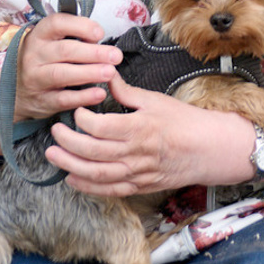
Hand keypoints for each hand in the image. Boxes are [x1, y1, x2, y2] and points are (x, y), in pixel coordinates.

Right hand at [11, 13, 120, 119]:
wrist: (17, 92)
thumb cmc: (45, 61)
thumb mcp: (52, 42)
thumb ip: (74, 37)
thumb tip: (100, 39)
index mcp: (39, 36)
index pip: (56, 23)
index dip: (80, 26)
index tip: (100, 33)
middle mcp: (34, 55)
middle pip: (65, 50)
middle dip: (94, 53)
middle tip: (115, 56)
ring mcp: (36, 79)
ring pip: (62, 74)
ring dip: (89, 73)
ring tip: (110, 72)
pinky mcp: (42, 100)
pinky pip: (63, 99)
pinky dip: (83, 97)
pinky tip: (99, 93)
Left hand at [46, 78, 263, 196]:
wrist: (210, 149)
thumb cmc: (186, 122)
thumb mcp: (156, 100)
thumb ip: (126, 92)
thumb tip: (105, 73)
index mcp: (138, 127)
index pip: (96, 125)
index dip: (80, 118)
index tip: (76, 110)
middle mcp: (134, 153)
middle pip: (89, 150)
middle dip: (65, 141)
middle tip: (55, 131)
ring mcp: (136, 173)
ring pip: (93, 173)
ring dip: (68, 164)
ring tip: (53, 155)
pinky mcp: (139, 186)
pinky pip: (107, 189)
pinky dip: (86, 186)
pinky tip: (72, 178)